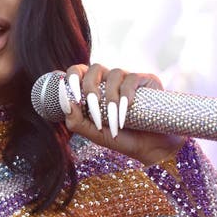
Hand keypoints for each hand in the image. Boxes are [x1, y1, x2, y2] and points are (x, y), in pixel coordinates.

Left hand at [61, 64, 185, 165]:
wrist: (151, 147)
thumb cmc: (121, 139)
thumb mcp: (94, 134)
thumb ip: (76, 121)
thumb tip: (66, 101)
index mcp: (94, 90)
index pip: (78, 72)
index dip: (72, 77)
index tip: (73, 94)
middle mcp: (109, 81)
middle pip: (94, 68)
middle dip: (90, 88)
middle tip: (94, 108)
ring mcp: (128, 79)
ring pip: (114, 73)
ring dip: (111, 98)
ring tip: (115, 119)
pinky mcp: (146, 80)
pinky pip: (132, 79)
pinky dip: (127, 94)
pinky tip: (128, 108)